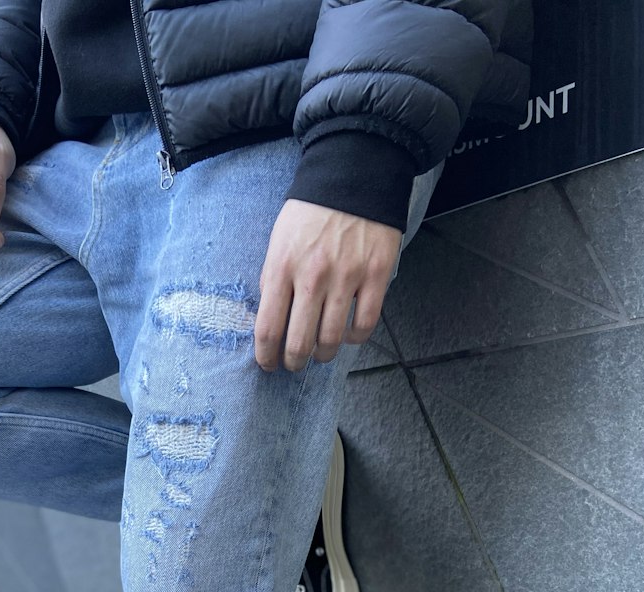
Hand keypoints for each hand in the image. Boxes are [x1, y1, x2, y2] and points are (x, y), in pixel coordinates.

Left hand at [255, 199, 402, 371]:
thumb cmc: (311, 211)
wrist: (354, 174)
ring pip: (331, 340)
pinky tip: (347, 336)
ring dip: (323, 355)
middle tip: (294, 364)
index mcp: (282, 267)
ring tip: (320, 353)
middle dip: (294, 362)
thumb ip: (272, 278)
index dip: (266, 356)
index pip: (268, 329)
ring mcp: (347, 277)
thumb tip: (270, 317)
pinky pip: (364, 325)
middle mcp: (313, 276)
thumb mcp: (278, 240)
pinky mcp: (376, 275)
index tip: (268, 365)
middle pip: (299, 342)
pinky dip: (354, 339)